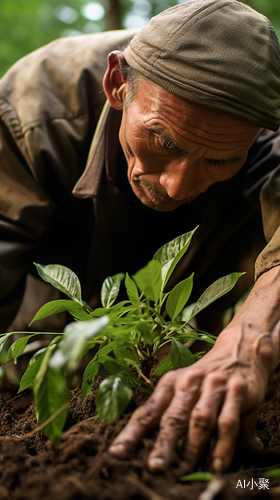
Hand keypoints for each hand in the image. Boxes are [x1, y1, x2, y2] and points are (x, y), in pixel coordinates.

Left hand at [109, 267, 279, 472]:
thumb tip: (141, 439)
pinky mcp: (237, 391)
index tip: (117, 453)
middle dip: (163, 443)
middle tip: (154, 467)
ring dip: (193, 446)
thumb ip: (167, 414)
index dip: (132, 433)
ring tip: (185, 470)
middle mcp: (190, 383)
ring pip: (200, 419)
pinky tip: (218, 463)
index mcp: (171, 383)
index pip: (148, 411)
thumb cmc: (205, 377)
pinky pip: (227, 421)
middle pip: (173, 417)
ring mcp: (214, 386)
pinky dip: (223, 444)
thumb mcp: (183, 388)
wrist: (240, 349)